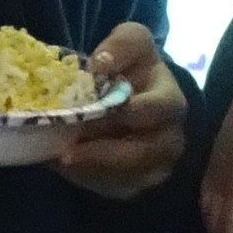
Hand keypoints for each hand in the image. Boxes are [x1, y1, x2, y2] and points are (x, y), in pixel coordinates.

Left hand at [59, 20, 187, 199]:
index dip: (134, 110)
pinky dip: (93, 181)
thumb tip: (100, 63)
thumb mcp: (130, 44)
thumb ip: (121, 45)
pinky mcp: (142, 182)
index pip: (161, 107)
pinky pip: (120, 189)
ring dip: (95, 169)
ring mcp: (159, 162)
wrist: (133, 97)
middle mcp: (171, 134)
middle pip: (145, 152)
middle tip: (67, 151)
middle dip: (105, 152)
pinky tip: (70, 169)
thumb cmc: (131, 68)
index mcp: (169, 98)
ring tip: (62, 160)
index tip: (101, 110)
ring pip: (131, 176)